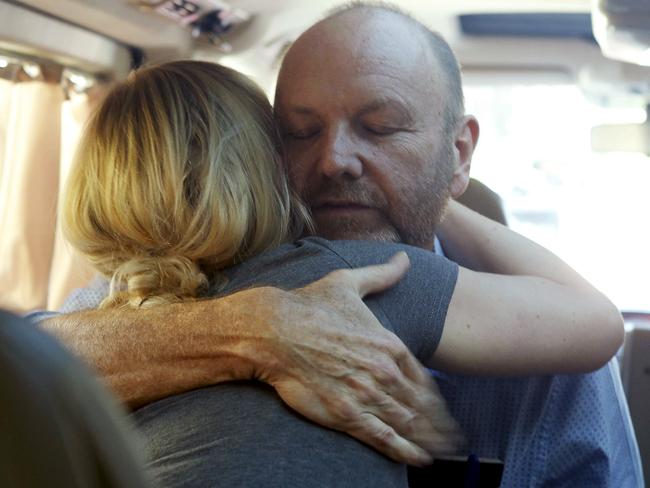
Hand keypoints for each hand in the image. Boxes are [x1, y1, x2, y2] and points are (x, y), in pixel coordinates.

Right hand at [253, 253, 463, 465]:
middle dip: (440, 425)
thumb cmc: (310, 305)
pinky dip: (405, 452)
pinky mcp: (346, 414)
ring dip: (429, 441)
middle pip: (421, 405)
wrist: (274, 330)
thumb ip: (382, 275)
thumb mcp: (349, 282)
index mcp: (388, 344)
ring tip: (443, 454)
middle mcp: (383, 371)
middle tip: (453, 440)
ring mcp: (366, 394)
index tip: (446, 411)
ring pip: (408, 423)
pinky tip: (419, 461)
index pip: (423, 378)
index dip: (437, 399)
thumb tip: (404, 259)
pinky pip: (383, 438)